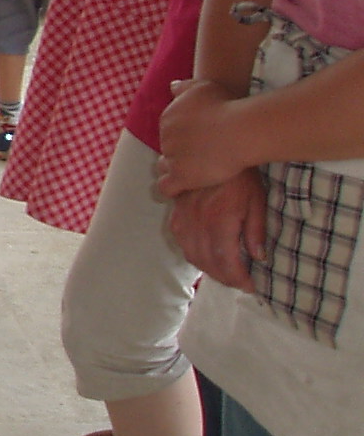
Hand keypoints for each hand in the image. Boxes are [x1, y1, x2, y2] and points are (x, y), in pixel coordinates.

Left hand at [157, 80, 251, 196]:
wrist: (238, 130)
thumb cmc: (226, 106)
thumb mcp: (203, 87)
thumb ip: (185, 87)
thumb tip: (172, 87)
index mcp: (168, 117)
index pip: (168, 131)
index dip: (183, 137)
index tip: (199, 141)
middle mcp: (164, 137)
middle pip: (168, 149)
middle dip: (181, 153)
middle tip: (201, 157)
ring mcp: (171, 157)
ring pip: (164, 167)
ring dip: (175, 170)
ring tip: (193, 173)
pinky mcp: (180, 176)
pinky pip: (165, 187)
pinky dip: (172, 189)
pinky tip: (185, 188)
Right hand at [167, 173, 267, 291]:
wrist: (215, 149)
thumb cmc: (241, 175)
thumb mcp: (257, 200)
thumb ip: (256, 231)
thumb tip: (259, 257)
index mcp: (220, 220)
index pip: (226, 261)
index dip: (238, 278)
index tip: (250, 286)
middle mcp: (198, 222)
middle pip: (207, 262)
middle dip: (224, 278)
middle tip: (239, 282)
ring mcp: (183, 217)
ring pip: (191, 254)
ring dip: (207, 269)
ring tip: (225, 272)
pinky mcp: (176, 212)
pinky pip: (181, 241)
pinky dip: (193, 254)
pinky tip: (206, 255)